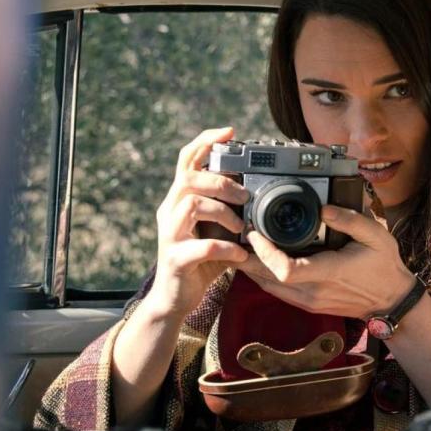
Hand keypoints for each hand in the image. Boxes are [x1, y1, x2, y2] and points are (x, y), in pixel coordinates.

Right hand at [147, 127, 249, 317]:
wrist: (176, 299)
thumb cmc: (200, 261)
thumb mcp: (217, 229)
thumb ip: (231, 209)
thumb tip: (261, 192)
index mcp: (180, 200)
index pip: (186, 160)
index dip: (205, 141)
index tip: (230, 131)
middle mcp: (170, 212)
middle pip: (188, 178)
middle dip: (220, 181)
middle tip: (245, 196)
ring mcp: (169, 235)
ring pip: (191, 205)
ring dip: (222, 212)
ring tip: (241, 226)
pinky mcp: (174, 259)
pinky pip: (201, 246)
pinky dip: (226, 247)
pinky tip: (240, 253)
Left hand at [238, 205, 415, 319]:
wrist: (392, 300)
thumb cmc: (384, 267)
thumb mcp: (376, 236)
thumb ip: (350, 220)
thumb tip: (324, 207)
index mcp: (329, 272)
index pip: (285, 269)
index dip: (264, 252)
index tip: (255, 233)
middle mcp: (314, 291)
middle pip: (267, 279)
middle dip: (247, 257)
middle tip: (237, 236)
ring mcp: (310, 301)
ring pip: (267, 287)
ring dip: (252, 268)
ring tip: (243, 246)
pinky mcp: (308, 305)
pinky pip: (277, 292)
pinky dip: (263, 276)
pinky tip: (260, 262)